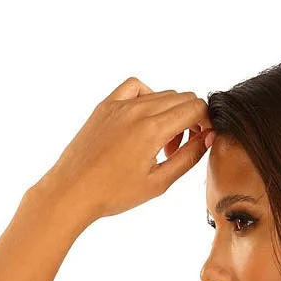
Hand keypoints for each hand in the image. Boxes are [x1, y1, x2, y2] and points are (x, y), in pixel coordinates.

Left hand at [32, 77, 211, 233]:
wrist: (73, 191)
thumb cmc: (113, 193)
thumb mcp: (158, 182)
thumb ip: (188, 158)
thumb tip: (208, 138)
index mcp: (153, 129)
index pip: (196, 108)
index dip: (207, 123)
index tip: (203, 140)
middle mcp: (138, 109)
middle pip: (182, 98)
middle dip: (191, 119)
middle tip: (181, 148)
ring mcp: (120, 104)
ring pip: (161, 94)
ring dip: (171, 113)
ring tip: (160, 143)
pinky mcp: (106, 105)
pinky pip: (136, 87)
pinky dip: (148, 97)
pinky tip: (145, 120)